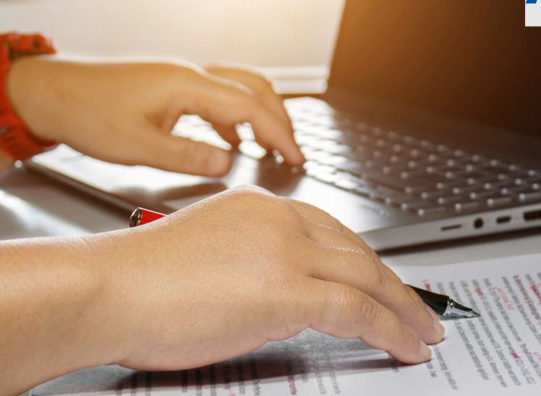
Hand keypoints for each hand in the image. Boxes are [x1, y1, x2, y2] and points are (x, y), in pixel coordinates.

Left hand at [6, 57, 303, 175]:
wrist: (52, 93)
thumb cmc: (87, 113)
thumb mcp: (137, 146)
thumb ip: (187, 155)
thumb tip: (228, 161)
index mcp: (187, 86)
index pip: (250, 108)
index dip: (278, 134)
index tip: (295, 158)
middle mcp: (191, 75)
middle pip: (255, 89)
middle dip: (280, 121)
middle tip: (293, 152)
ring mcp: (184, 78)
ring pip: (241, 88)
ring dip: (263, 115)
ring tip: (274, 145)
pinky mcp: (174, 87)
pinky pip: (220, 96)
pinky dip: (238, 117)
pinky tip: (234, 140)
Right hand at [96, 186, 443, 369]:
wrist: (104, 288)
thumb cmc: (139, 282)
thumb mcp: (210, 257)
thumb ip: (255, 265)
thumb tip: (285, 295)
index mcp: (262, 208)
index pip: (332, 233)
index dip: (366, 261)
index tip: (382, 282)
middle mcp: (280, 221)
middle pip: (359, 251)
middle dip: (395, 285)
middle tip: (419, 308)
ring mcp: (286, 251)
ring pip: (368, 277)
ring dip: (404, 308)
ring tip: (424, 331)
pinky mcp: (286, 288)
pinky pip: (357, 308)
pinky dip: (390, 327)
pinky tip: (405, 344)